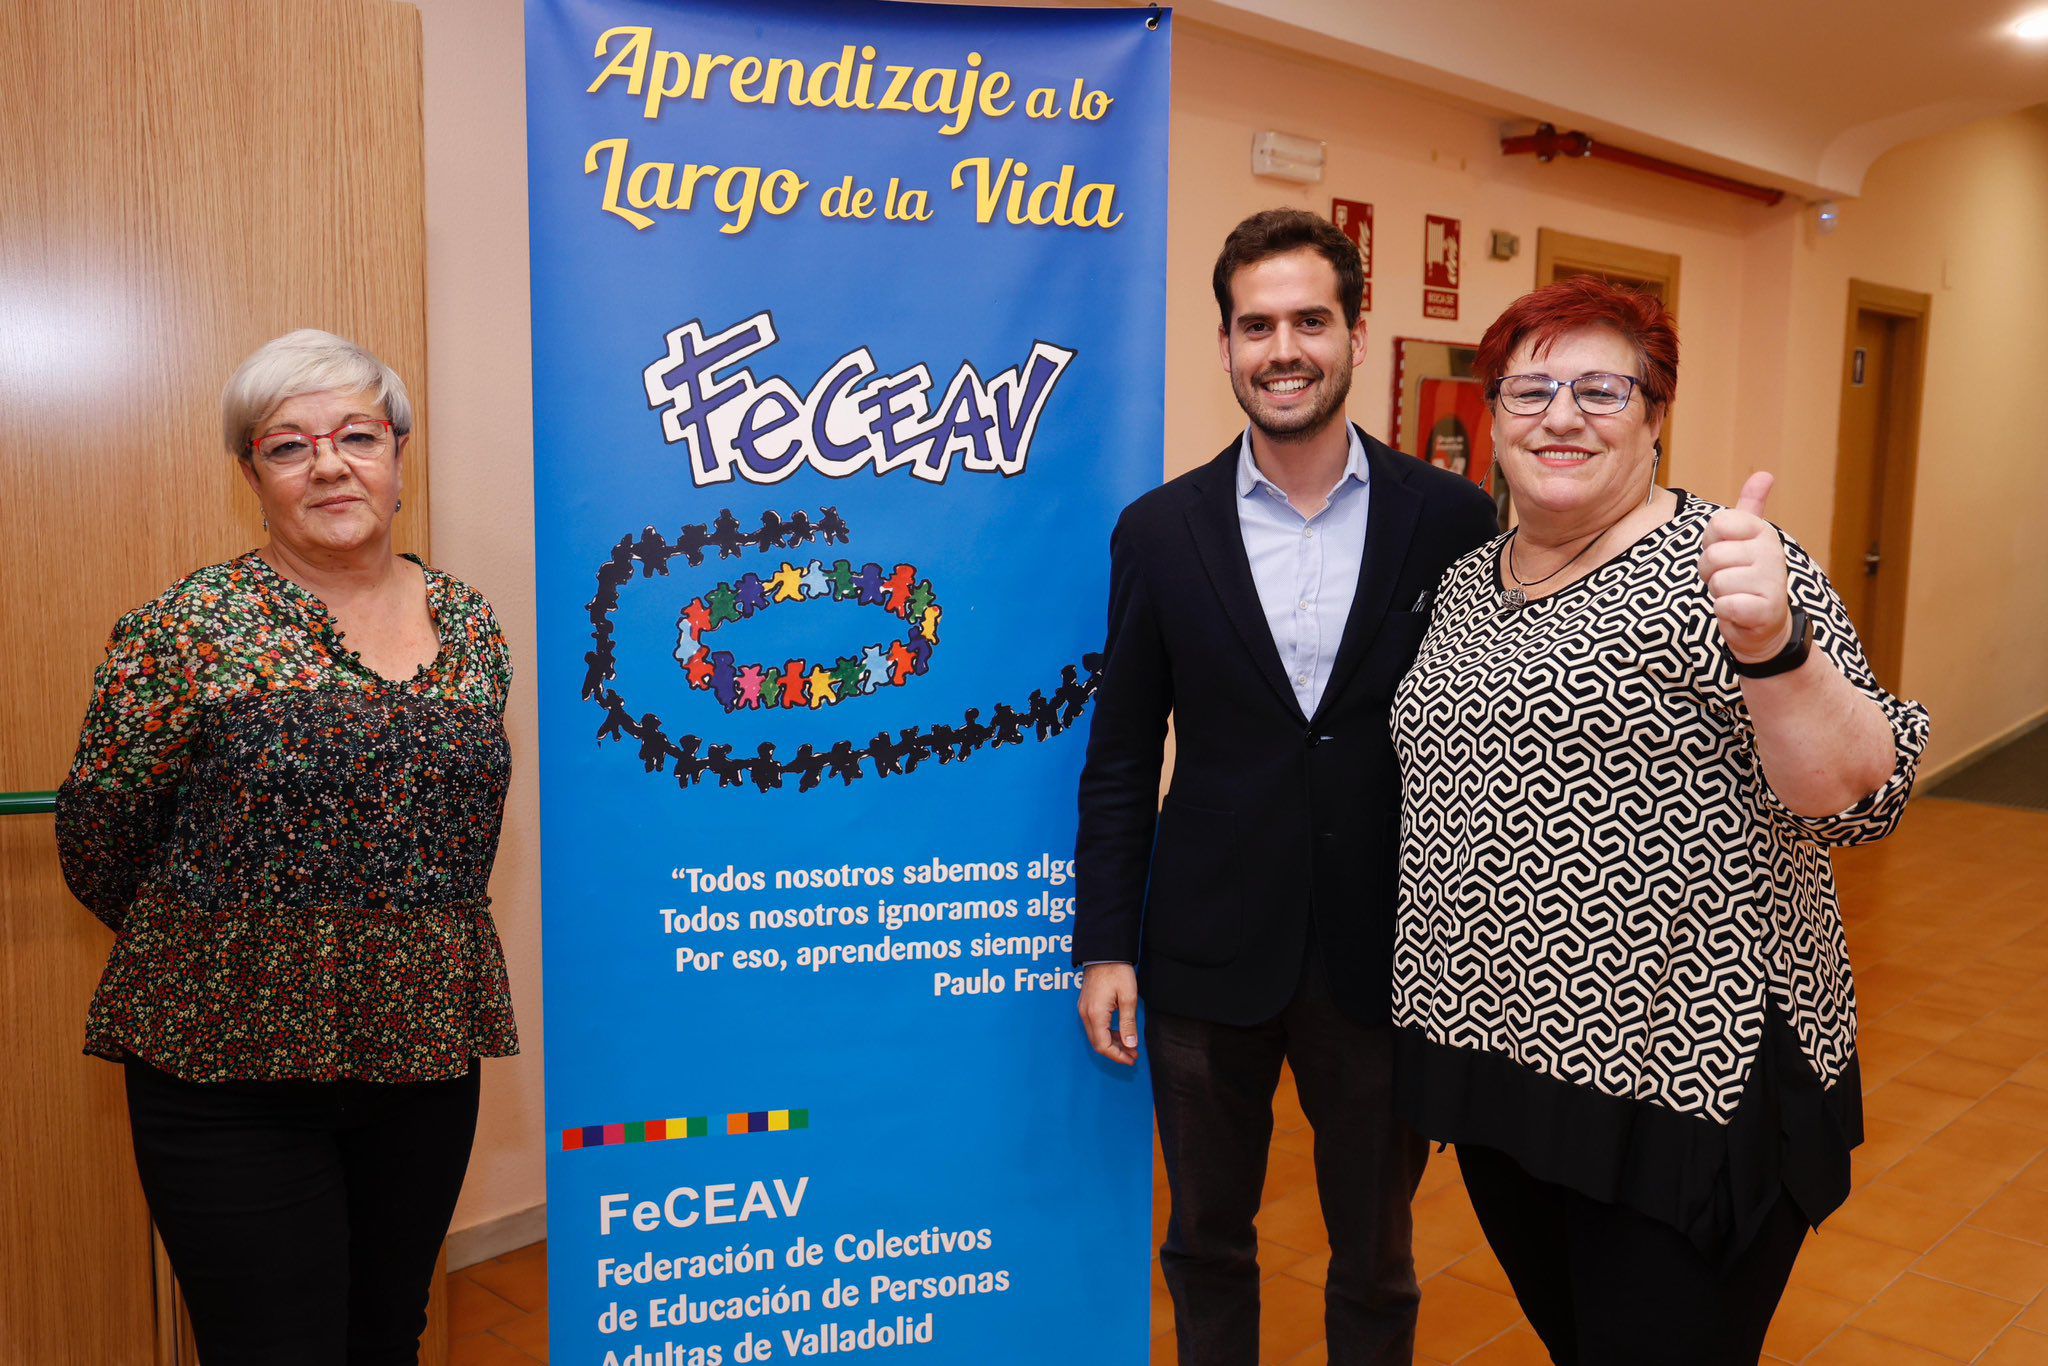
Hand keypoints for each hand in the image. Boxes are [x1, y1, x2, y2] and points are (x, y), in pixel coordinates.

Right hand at [1077, 963, 1139, 1064]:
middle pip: (1098, 1044)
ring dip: (1113, 1044)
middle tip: (1134, 1055)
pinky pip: (1095, 1027)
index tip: (1132, 1060)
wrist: (1104, 952)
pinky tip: (1121, 1033)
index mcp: (1095, 1014)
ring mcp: (1084, 1010)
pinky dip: (1107, 1034)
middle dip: (1116, 1052)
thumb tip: (1130, 1045)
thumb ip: (1129, 1023)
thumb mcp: (1128, 997)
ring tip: (1131, 1046)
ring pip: (1096, 1036)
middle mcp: (1086, 1014)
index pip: (1103, 1046)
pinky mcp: (1086, 1006)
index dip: (1118, 1056)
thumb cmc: (1117, 972)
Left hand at [1700, 471, 1792, 663]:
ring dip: (1719, 593)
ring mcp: (1772, 580)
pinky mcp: (1766, 609)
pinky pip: (1725, 604)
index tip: (1725, 553)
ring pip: (1717, 581)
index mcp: (1762, 531)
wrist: (1763, 625)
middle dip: (1711, 572)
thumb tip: (1765, 473)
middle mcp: (1772, 551)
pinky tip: (1740, 612)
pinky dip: (1725, 611)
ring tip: (1736, 595)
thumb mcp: (1747, 539)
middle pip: (1713, 556)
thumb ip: (1751, 507)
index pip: (1717, 524)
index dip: (1711, 544)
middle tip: (1728, 580)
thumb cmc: (1746, 577)